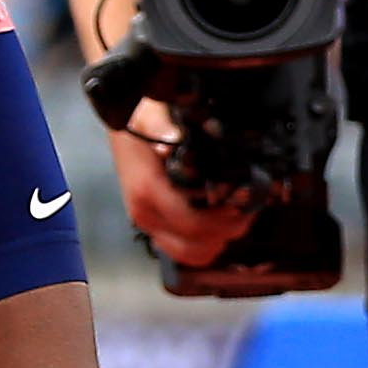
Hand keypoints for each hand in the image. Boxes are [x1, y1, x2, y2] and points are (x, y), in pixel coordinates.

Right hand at [103, 107, 253, 268]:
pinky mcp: (152, 225)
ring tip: (234, 217)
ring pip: (190, 253)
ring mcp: (147, 223)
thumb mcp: (150, 114)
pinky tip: (217, 223)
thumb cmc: (139, 117)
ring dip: (217, 240)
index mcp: (147, 190)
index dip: (223, 220)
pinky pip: (181, 250)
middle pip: (195, 244)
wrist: (120, 121)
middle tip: (246, 211)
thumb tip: (173, 138)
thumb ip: (162, 126)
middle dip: (226, 231)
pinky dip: (203, 243)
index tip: (243, 206)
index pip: (191, 223)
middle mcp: (145, 213)